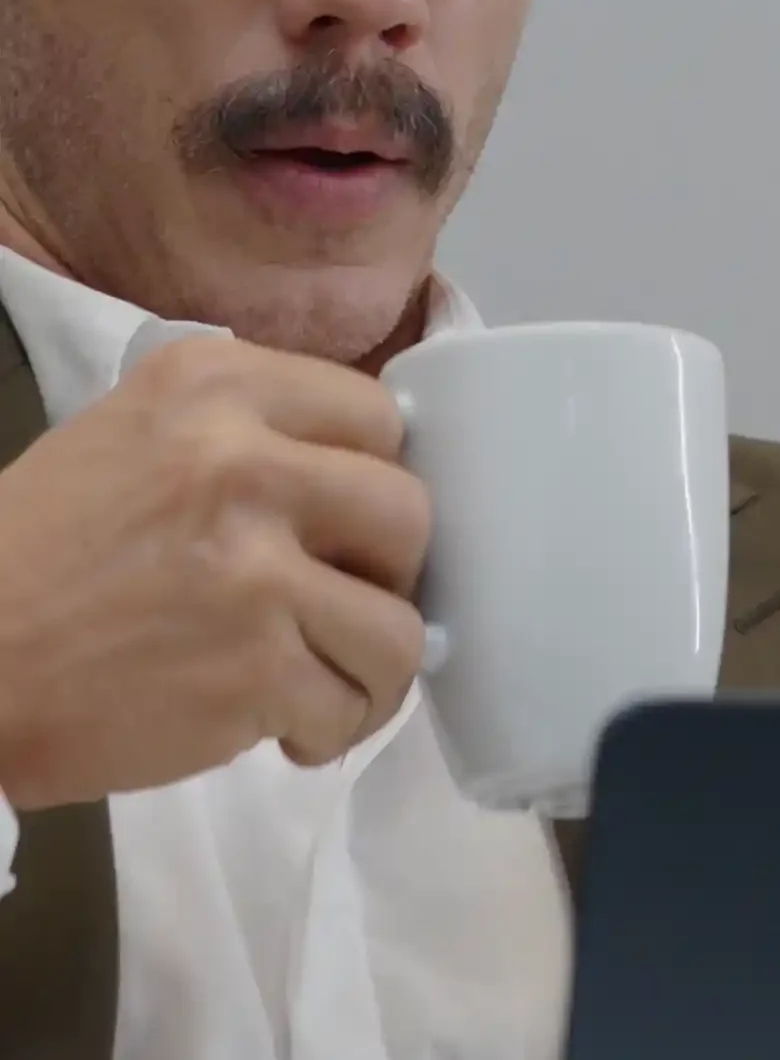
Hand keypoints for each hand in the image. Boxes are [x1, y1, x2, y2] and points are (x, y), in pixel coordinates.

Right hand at [0, 334, 428, 808]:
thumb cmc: (36, 550)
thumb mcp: (134, 433)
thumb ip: (247, 430)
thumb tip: (365, 469)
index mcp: (216, 385)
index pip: (376, 414)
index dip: (377, 476)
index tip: (349, 522)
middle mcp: (244, 462)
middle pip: (410, 514)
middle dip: (388, 574)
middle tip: (339, 603)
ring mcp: (255, 571)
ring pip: (402, 627)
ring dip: (369, 667)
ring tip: (318, 678)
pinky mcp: (252, 672)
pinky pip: (353, 706)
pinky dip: (328, 727)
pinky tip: (279, 723)